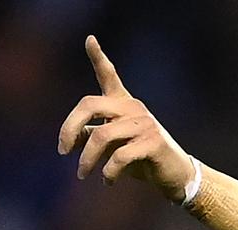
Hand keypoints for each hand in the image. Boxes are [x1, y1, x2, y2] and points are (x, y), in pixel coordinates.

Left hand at [58, 36, 194, 202]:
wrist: (176, 175)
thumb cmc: (142, 159)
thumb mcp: (114, 146)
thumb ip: (92, 138)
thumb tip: (70, 141)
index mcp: (124, 104)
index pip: (109, 76)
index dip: (99, 57)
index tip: (89, 39)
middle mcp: (133, 108)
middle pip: (89, 105)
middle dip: (69, 128)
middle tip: (62, 151)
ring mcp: (144, 123)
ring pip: (100, 136)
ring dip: (86, 160)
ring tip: (82, 174)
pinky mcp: (153, 142)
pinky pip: (119, 156)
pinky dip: (108, 172)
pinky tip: (107, 181)